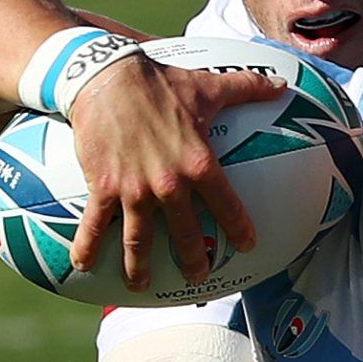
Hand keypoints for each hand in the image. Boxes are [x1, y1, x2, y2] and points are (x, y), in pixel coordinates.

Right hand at [67, 55, 290, 289]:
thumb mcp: (206, 84)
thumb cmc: (159, 82)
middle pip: (185, 235)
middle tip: (198, 276)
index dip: (238, 228)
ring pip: (139, 242)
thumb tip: (280, 83)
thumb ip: (245, 87)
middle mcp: (169, 184)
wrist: (106, 76)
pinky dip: (87, 248)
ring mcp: (134, 190)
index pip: (226, 204)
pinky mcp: (103, 187)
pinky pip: (94, 225)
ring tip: (140, 286)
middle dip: (194, 261)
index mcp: (198, 163)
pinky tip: (82, 266)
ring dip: (139, 268)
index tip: (247, 246)